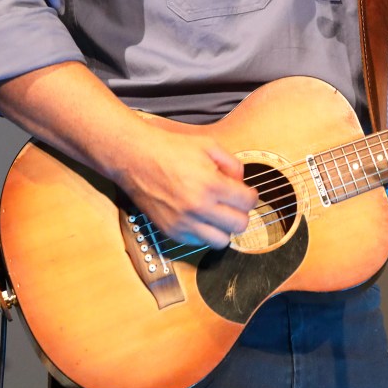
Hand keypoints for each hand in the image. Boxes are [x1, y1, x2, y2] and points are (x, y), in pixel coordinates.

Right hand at [125, 117, 258, 250]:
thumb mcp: (209, 145)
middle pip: (239, 225)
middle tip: (233, 204)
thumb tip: (241, 183)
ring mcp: (184, 223)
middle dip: (241, 213)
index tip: (246, 193)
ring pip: (221, 241)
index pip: (247, 202)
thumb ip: (233, 164)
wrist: (136, 158)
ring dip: (224, 228)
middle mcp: (198, 207)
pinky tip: (200, 217)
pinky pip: (199, 242)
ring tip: (218, 214)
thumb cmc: (171, 149)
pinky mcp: (171, 231)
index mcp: (211, 184)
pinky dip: (204, 233)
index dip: (251, 196)